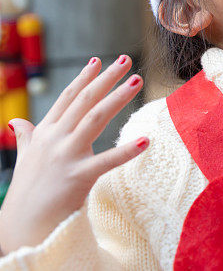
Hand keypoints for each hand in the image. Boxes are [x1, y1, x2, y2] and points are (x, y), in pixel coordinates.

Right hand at [0, 56, 147, 253]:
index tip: (98, 60)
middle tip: (126, 60)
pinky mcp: (78, 176)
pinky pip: (106, 161)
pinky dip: (125, 151)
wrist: (23, 224)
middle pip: (85, 101)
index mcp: (46, 132)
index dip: (84, 78)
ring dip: (117, 98)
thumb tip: (16, 121)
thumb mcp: (26, 158)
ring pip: (95, 119)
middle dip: (105, 78)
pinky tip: (145, 141)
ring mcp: (66, 156)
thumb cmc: (29, 189)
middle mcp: (55, 138)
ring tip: (137, 81)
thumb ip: (25, 137)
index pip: (68, 98)